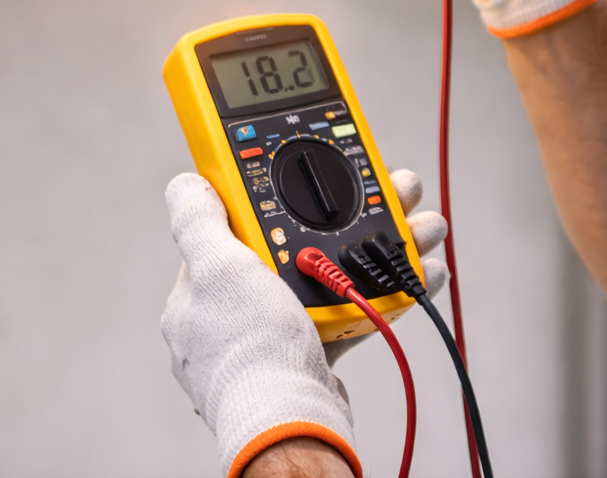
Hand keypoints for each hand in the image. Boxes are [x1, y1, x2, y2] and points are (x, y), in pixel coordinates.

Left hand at [161, 169, 447, 476]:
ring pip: (334, 277)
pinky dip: (385, 293)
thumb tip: (185, 183)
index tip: (318, 183)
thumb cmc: (251, 352)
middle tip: (391, 198)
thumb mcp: (218, 270)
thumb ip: (199, 223)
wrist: (292, 424)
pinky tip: (418, 273)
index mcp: (204, 292)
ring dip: (382, 250)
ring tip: (421, 228)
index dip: (283, 198)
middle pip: (300, 246)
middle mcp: (237, 316)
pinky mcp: (312, 358)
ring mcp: (275, 339)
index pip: (241, 227)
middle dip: (351, 220)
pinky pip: (352, 313)